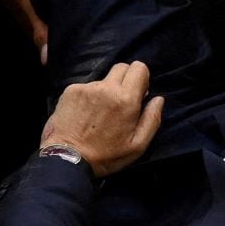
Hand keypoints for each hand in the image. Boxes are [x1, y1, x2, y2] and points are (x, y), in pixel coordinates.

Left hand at [40, 61, 164, 176]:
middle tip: (121, 101)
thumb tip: (158, 99)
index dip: (142, 79)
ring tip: (100, 113)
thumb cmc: (106, 156)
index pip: (139, 67)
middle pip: (122, 67)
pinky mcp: (70, 90)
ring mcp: (86, 87)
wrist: (66, 159)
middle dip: (126, 79)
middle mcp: (106, 87)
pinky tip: (86, 114)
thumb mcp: (137, 146)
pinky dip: (90, 96)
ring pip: (104, 79)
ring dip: (106, 90)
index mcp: (126, 99)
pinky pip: (87, 86)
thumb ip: (152, 119)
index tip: (138, 94)